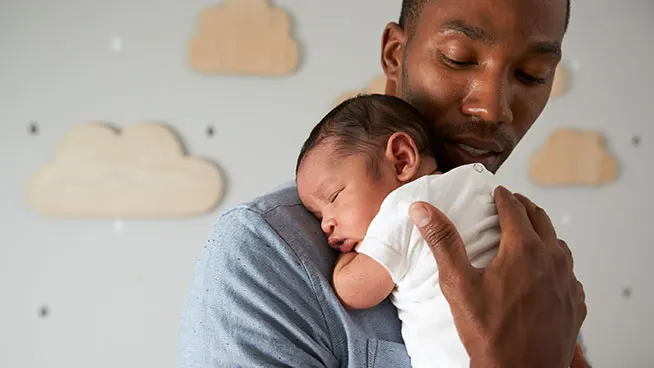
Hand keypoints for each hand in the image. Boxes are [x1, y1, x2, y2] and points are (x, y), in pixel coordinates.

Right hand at [408, 186, 586, 367]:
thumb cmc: (490, 332)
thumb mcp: (458, 283)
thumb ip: (443, 241)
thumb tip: (423, 210)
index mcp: (523, 249)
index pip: (514, 208)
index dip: (502, 196)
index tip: (496, 190)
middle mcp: (551, 259)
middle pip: (541, 219)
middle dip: (524, 207)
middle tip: (512, 203)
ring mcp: (567, 281)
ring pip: (558, 244)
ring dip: (543, 233)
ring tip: (528, 234)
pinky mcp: (574, 302)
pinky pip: (568, 272)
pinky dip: (555, 262)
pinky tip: (544, 272)